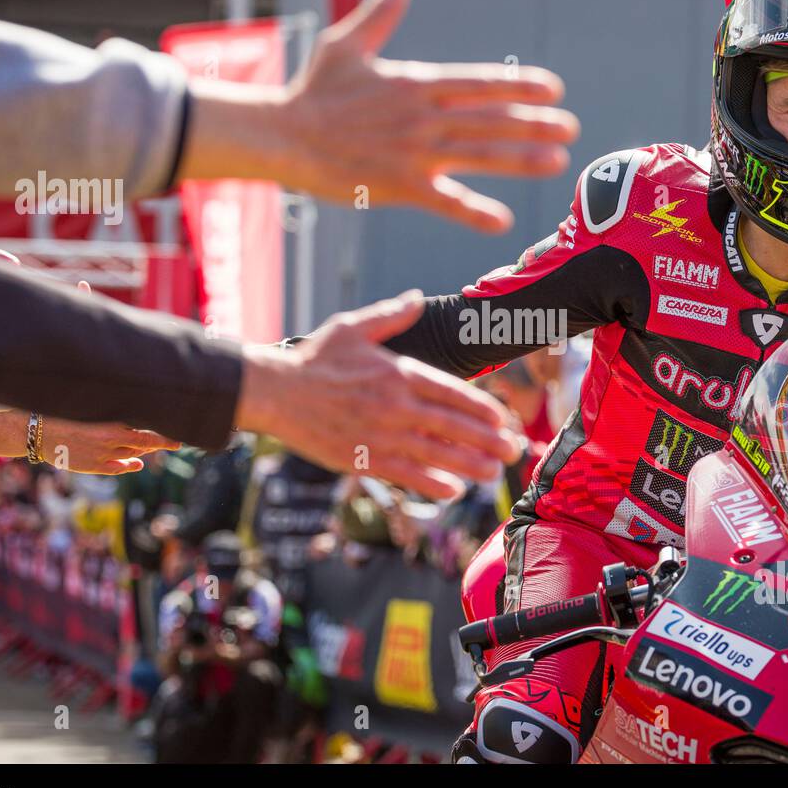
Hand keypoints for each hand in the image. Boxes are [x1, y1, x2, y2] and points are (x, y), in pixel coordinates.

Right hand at [0, 409, 178, 473]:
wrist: (33, 430)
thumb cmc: (62, 409)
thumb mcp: (91, 402)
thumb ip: (116, 402)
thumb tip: (142, 397)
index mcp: (111, 417)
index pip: (149, 423)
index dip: (168, 426)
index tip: (182, 423)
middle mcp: (111, 437)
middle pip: (148, 441)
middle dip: (165, 440)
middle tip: (179, 440)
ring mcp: (103, 454)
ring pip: (135, 454)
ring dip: (147, 450)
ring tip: (158, 445)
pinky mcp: (94, 467)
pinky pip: (119, 468)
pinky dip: (130, 465)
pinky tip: (136, 463)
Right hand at [181, 0, 578, 231]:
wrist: (283, 135)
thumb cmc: (313, 90)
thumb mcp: (345, 44)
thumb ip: (378, 16)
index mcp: (414, 83)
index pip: (479, 82)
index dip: (518, 86)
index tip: (553, 88)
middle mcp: (421, 117)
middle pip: (489, 119)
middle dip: (534, 123)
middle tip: (570, 127)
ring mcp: (413, 153)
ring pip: (477, 155)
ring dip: (520, 159)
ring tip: (557, 161)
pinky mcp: (398, 186)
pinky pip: (443, 200)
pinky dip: (472, 211)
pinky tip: (502, 220)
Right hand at [235, 291, 519, 499]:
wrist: (273, 392)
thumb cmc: (313, 358)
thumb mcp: (353, 327)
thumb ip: (391, 315)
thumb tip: (417, 298)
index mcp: (398, 373)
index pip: (453, 393)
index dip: (482, 409)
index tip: (503, 420)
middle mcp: (395, 406)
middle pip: (453, 427)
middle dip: (489, 441)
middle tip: (514, 451)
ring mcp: (380, 436)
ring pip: (436, 455)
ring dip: (470, 466)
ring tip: (494, 473)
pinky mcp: (362, 459)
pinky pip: (406, 475)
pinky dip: (432, 484)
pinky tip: (454, 490)